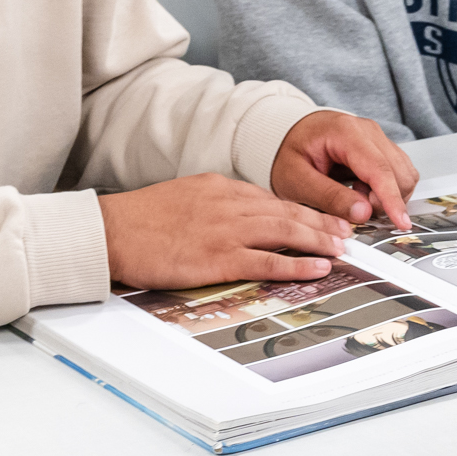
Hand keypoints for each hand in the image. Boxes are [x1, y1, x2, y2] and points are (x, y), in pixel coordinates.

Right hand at [99, 173, 358, 287]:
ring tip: (340, 249)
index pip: (270, 197)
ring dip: (318, 240)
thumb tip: (236, 215)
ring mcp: (227, 230)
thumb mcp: (182, 196)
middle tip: (345, 231)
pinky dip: (297, 264)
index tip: (320, 216)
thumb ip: (213, 203)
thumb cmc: (139, 220)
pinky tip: (317, 269)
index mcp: (219, 186)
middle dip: (320, 221)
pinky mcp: (220, 258)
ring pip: (286, 231)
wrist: (112, 231)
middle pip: (287, 210)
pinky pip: (269, 260)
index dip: (300, 208)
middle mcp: (229, 203)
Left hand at [272, 109, 418, 229]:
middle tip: (355, 211)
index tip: (400, 223)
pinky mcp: (381, 148)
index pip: (379, 169)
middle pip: (399, 173)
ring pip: (404, 174)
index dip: (392, 199)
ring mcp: (378, 138)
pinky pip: (398, 174)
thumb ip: (329, 197)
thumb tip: (363, 214)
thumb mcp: (297, 180)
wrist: (287, 135)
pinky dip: (387, 191)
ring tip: (355, 198)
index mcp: (345, 132)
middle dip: (385, 201)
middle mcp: (368, 131)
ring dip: (387, 196)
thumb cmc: (288, 153)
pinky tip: (362, 192)